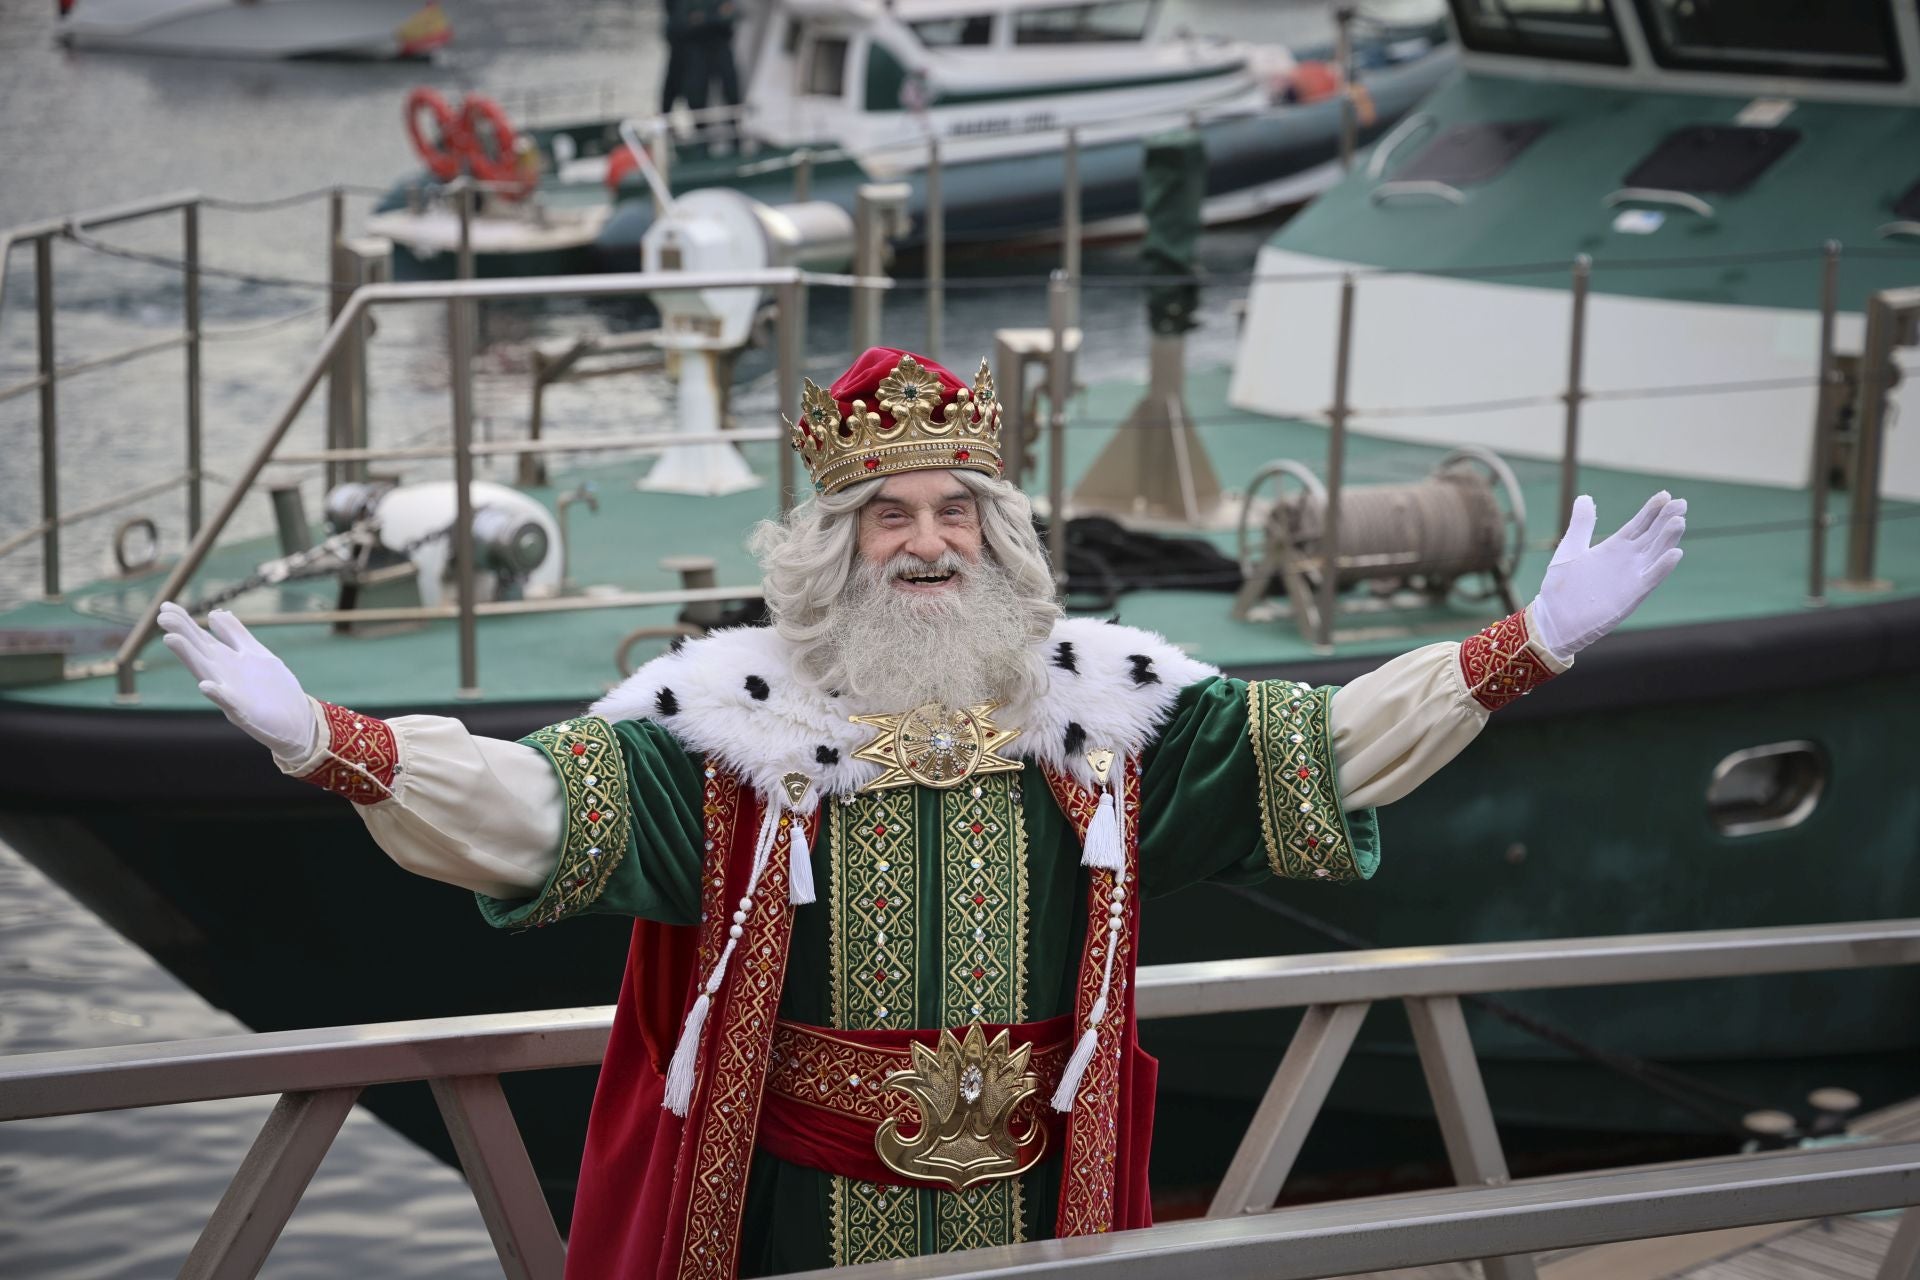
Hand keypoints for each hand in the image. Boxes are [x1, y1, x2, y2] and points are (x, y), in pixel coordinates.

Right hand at [157, 602, 317, 760]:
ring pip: (206, 671)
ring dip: (189, 656)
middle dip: (182, 632)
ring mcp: (231, 692)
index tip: (166, 606)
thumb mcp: (254, 653)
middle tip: (162, 616)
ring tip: (171, 639)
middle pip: (199, 649)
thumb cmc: (271, 688)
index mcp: (227, 660)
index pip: (202, 637)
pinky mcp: (243, 712)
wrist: (296, 721)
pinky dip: (217, 693)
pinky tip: (206, 686)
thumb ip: (235, 635)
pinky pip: (228, 702)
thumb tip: (215, 612)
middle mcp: (223, 674)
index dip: (185, 621)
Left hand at [1530, 492, 1685, 660]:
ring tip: (1679, 520)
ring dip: (1668, 539)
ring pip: (1656, 554)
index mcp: (1614, 548)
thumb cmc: (1561, 587)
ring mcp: (1631, 577)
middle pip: (1653, 536)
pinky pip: (1650, 579)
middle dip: (1666, 519)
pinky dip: (1662, 567)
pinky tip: (1675, 553)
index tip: (1665, 494)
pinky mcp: (1631, 595)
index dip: (1652, 510)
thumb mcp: (1570, 549)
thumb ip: (1581, 524)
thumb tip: (1585, 497)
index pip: (1639, 525)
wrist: (1553, 619)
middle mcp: (1627, 561)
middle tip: (1681, 503)